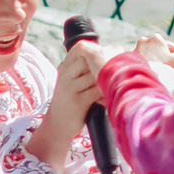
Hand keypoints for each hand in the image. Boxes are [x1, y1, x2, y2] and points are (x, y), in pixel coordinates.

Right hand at [24, 43, 104, 168]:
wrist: (57, 124)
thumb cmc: (70, 100)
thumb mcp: (71, 81)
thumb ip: (83, 68)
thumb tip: (110, 51)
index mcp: (64, 67)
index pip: (81, 49)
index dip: (98, 51)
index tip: (109, 59)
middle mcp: (65, 75)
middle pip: (90, 61)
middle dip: (106, 66)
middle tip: (116, 73)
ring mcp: (70, 88)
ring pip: (96, 76)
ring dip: (108, 81)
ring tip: (114, 86)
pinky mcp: (78, 102)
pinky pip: (98, 92)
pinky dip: (106, 94)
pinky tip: (109, 98)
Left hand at [138, 34, 173, 79]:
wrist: (141, 77)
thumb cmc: (160, 68)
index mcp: (157, 38)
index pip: (167, 47)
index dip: (171, 57)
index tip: (172, 66)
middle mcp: (145, 39)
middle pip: (157, 50)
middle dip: (161, 59)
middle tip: (165, 70)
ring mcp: (136, 47)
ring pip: (148, 55)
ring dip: (152, 62)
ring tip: (156, 73)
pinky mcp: (130, 56)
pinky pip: (140, 60)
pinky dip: (144, 64)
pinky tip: (148, 72)